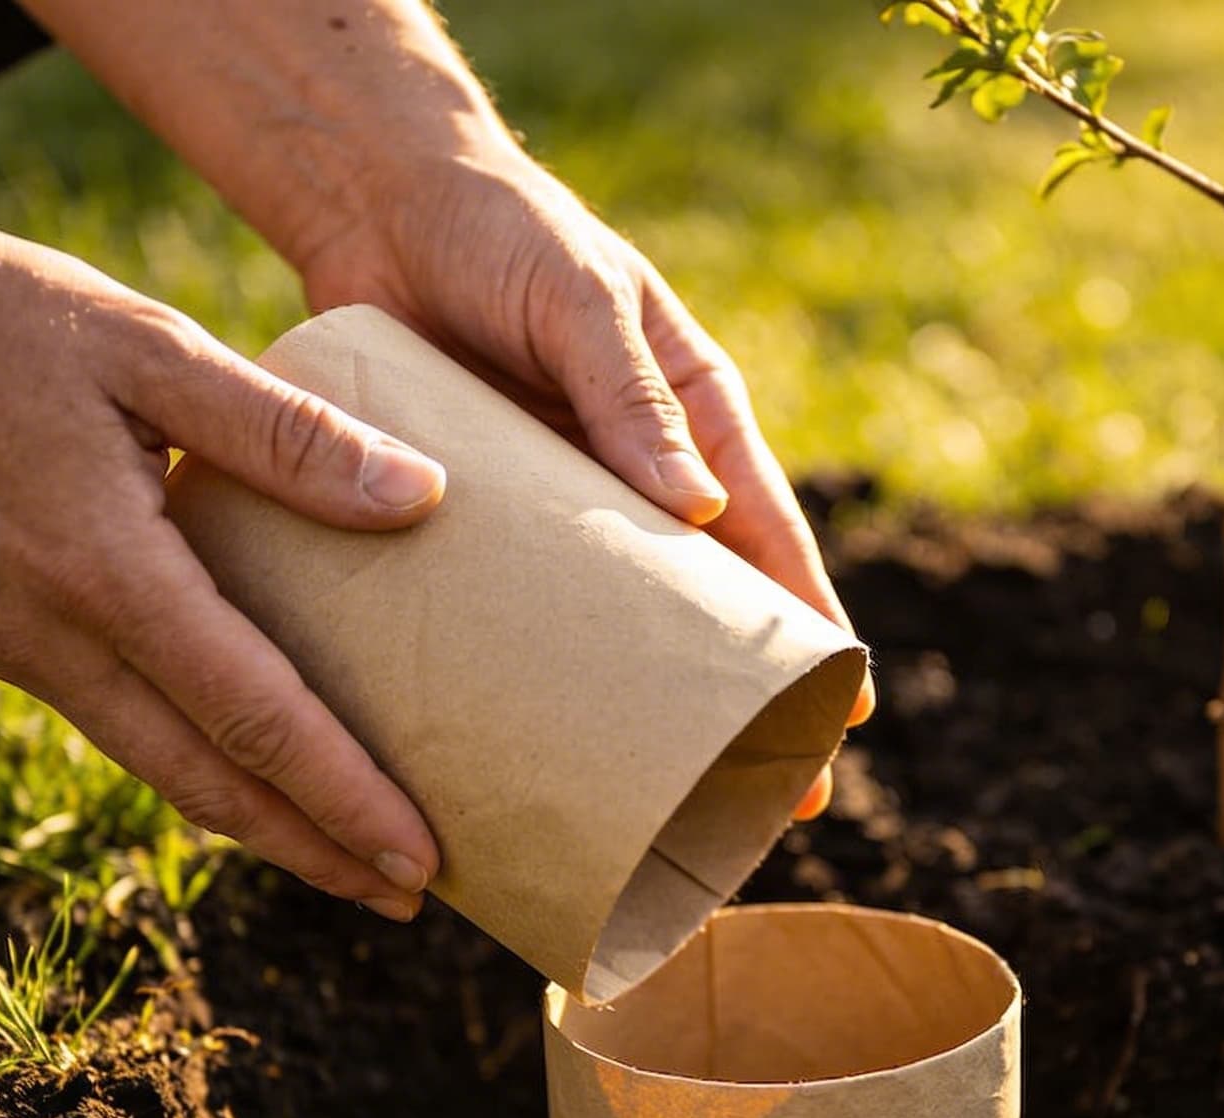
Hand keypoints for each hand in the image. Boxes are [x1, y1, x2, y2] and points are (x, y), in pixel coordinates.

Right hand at [0, 208, 450, 918]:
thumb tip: (422, 495)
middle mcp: (52, 637)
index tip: (420, 862)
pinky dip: (197, 763)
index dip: (343, 800)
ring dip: (258, 821)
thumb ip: (285, 429)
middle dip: (315, 850)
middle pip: (208, 781)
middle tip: (414, 900)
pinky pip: (118, 723)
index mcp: (104, 571)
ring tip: (350, 854)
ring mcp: (14, 645)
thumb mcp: (149, 343)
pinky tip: (250, 759)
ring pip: (158, 766)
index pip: (251, 717)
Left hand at [292, 143, 875, 815]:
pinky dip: (530, 675)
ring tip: (658, 807)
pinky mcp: (475, 520)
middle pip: (705, 608)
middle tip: (779, 807)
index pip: (769, 539)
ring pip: (613, 627)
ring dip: (638, 713)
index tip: (848, 711)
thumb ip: (633, 395)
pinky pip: (512, 611)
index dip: (809, 628)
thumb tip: (699, 511)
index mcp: (690, 419)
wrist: (375, 204)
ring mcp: (556, 508)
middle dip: (744, 706)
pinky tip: (530, 744)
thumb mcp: (581, 301)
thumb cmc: (503, 230)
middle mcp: (635, 477)